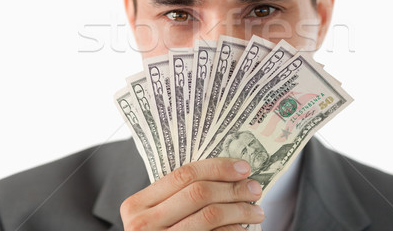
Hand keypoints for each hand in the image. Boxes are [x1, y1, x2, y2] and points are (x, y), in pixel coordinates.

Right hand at [120, 158, 264, 229]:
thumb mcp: (155, 215)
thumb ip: (175, 197)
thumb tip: (224, 174)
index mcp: (136, 204)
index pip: (183, 174)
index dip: (217, 168)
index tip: (242, 167)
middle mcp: (143, 224)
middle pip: (199, 193)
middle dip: (233, 188)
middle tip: (254, 188)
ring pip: (210, 215)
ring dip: (240, 210)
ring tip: (256, 210)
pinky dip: (233, 230)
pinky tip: (242, 229)